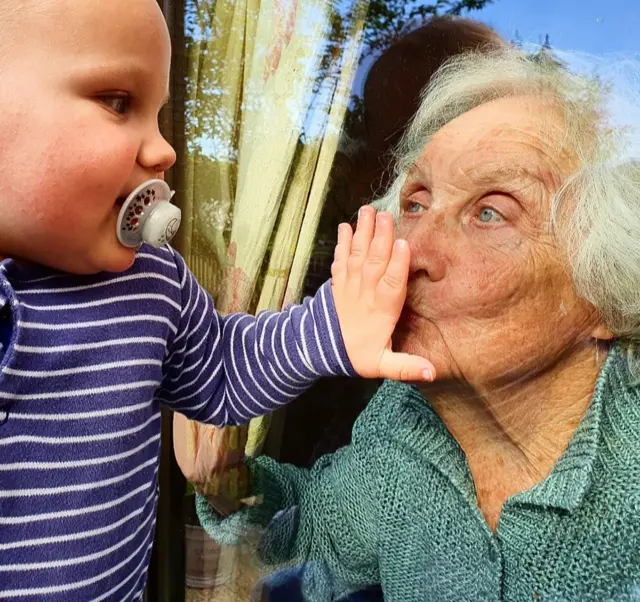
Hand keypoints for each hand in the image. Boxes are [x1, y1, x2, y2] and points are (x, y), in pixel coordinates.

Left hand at [331, 205, 434, 381]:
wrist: (321, 351)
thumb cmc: (357, 355)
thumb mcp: (382, 365)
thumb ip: (406, 367)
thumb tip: (432, 373)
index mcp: (381, 311)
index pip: (391, 285)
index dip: (398, 265)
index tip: (404, 245)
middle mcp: (365, 294)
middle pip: (374, 263)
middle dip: (381, 238)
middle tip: (386, 215)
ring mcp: (349, 285)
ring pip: (357, 256)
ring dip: (362, 233)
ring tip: (367, 211)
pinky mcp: (337, 281)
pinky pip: (340, 259)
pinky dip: (342, 242)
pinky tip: (345, 226)